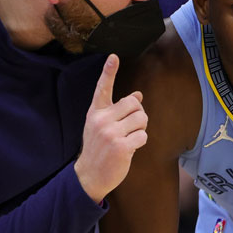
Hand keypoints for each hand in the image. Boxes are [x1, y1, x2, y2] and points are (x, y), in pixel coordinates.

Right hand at [75, 54, 147, 202]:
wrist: (89, 175)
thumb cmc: (99, 148)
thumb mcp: (102, 126)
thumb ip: (118, 110)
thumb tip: (138, 95)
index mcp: (96, 112)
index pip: (103, 88)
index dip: (109, 72)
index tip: (114, 57)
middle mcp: (102, 120)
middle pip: (134, 104)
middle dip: (139, 115)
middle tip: (131, 127)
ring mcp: (111, 133)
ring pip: (141, 119)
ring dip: (140, 129)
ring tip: (129, 138)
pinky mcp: (121, 146)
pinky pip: (143, 135)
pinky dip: (140, 142)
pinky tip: (129, 149)